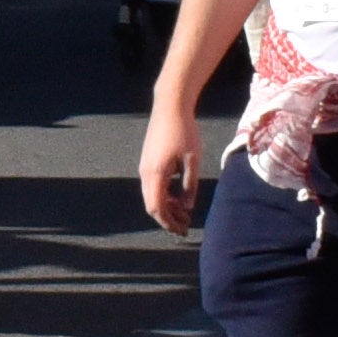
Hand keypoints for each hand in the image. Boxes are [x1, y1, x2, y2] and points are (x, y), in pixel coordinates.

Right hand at [136, 100, 204, 234]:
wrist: (169, 106)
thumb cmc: (184, 131)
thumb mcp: (193, 160)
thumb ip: (190, 185)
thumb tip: (187, 207)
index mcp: (155, 173)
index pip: (157, 207)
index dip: (168, 222)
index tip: (182, 230)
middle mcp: (145, 173)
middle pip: (151, 205)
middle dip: (167, 218)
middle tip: (185, 226)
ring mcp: (144, 167)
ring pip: (151, 196)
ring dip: (166, 207)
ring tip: (184, 213)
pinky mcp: (147, 162)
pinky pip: (152, 186)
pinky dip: (164, 196)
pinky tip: (178, 196)